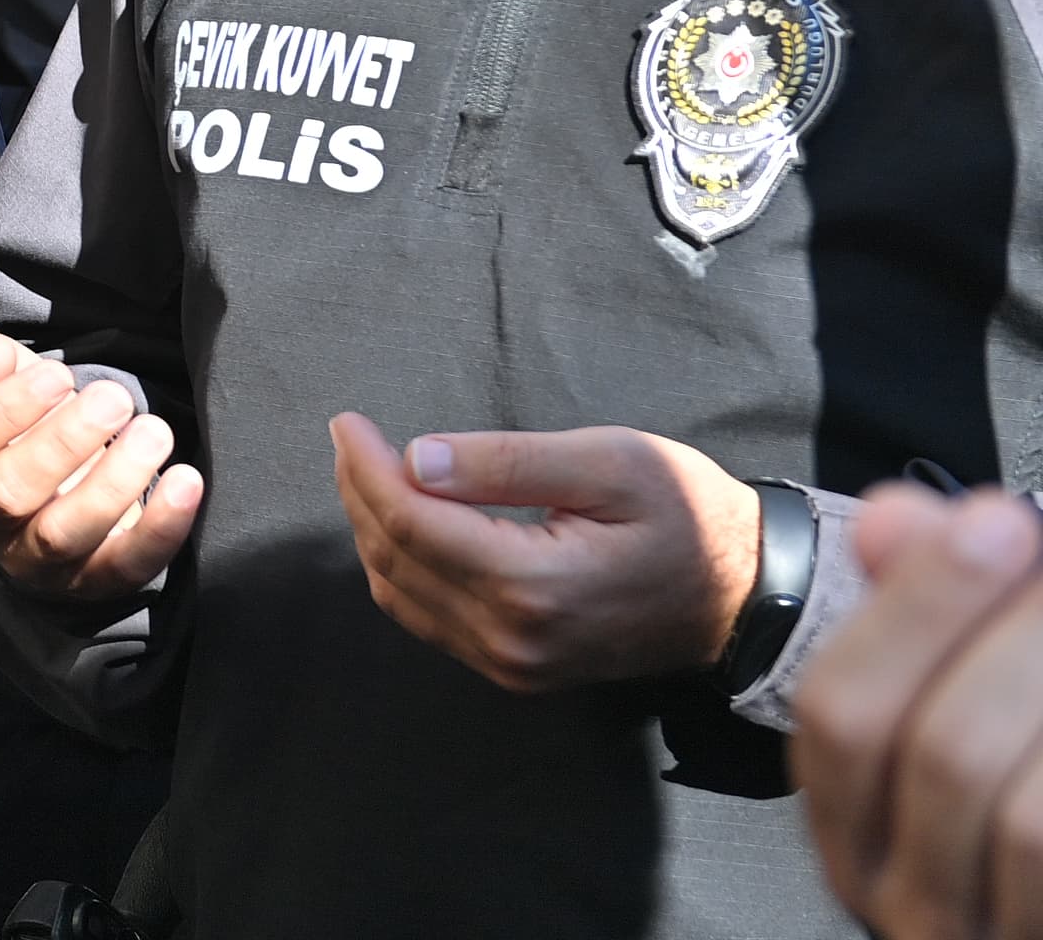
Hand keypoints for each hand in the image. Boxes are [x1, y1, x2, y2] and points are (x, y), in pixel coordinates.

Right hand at [0, 326, 203, 603]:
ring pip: (62, 533)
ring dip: (113, 481)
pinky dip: (159, 527)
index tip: (58, 375)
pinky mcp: (88, 581)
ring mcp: (31, 559)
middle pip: (7, 492)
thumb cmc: (19, 421)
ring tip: (153, 431)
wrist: (51, 489)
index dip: (4, 410)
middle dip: (64, 442)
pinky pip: (122, 564)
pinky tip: (185, 481)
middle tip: (115, 398)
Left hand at [330, 413, 760, 691]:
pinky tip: (404, 522)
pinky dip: (401, 567)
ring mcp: (513, 665)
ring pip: (401, 593)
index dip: (367, 467)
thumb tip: (416, 459)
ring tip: (369, 469)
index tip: (346, 421)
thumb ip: (508, 462)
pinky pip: (429, 619)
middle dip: (361, 491)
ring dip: (374, 529)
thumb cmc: (688, 516)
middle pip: (396, 558)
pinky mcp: (518, 670)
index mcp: (535, 586)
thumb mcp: (610, 462)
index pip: (413, 523)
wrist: (745, 598)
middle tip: (351, 437)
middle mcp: (513, 639)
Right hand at [797, 485, 1042, 936]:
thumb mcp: (954, 689)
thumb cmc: (1019, 780)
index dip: (920, 606)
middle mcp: (907, 902)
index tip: (994, 517)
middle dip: (1015, 639)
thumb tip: (894, 517)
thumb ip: (918, 607)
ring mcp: (991, 937)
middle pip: (939, 755)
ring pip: (1022, 820)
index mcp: (855, 827)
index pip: (841, 712)